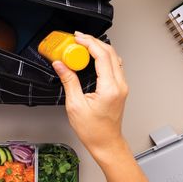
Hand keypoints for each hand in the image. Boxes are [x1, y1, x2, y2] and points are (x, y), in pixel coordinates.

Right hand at [53, 32, 128, 164]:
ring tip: (83, 45)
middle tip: (78, 38)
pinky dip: (103, 57)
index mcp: (109, 88)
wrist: (106, 143)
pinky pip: (114, 65)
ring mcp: (122, 86)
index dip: (89, 43)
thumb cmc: (93, 131)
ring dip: (99, 48)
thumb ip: (69, 81)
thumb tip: (60, 65)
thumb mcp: (75, 105)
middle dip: (93, 42)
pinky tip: (92, 58)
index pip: (102, 56)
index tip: (77, 38)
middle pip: (110, 52)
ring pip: (114, 57)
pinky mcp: (120, 88)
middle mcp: (119, 85)